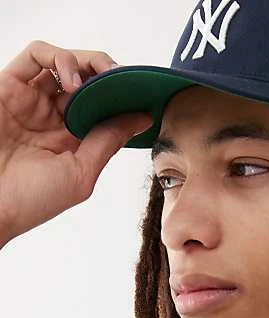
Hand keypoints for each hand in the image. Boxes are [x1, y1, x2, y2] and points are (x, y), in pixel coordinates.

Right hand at [0, 39, 151, 244]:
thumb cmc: (30, 201)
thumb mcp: (81, 173)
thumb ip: (108, 141)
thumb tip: (141, 118)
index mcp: (72, 138)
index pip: (103, 106)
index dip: (123, 97)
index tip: (144, 96)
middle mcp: (52, 116)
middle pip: (87, 78)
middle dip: (110, 73)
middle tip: (125, 79)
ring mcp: (31, 99)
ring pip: (64, 61)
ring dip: (88, 62)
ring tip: (101, 80)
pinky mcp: (9, 86)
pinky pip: (36, 54)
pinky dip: (60, 57)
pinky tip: (74, 80)